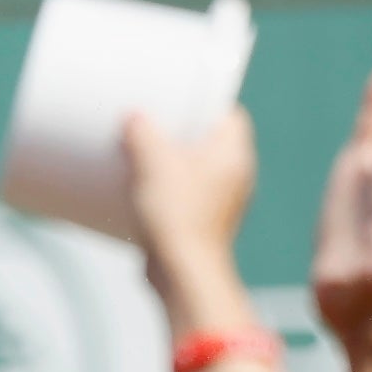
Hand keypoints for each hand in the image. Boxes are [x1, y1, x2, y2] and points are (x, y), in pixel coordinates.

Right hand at [118, 101, 260, 271]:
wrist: (183, 273)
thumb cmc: (178, 216)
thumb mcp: (153, 163)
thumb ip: (142, 132)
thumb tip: (135, 117)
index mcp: (234, 152)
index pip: (230, 114)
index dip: (207, 103)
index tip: (179, 99)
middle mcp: (236, 175)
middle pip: (211, 141)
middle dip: (183, 134)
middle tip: (153, 127)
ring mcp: (222, 202)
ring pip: (199, 170)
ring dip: (174, 164)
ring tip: (143, 160)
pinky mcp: (205, 224)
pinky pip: (189, 196)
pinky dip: (171, 191)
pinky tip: (146, 194)